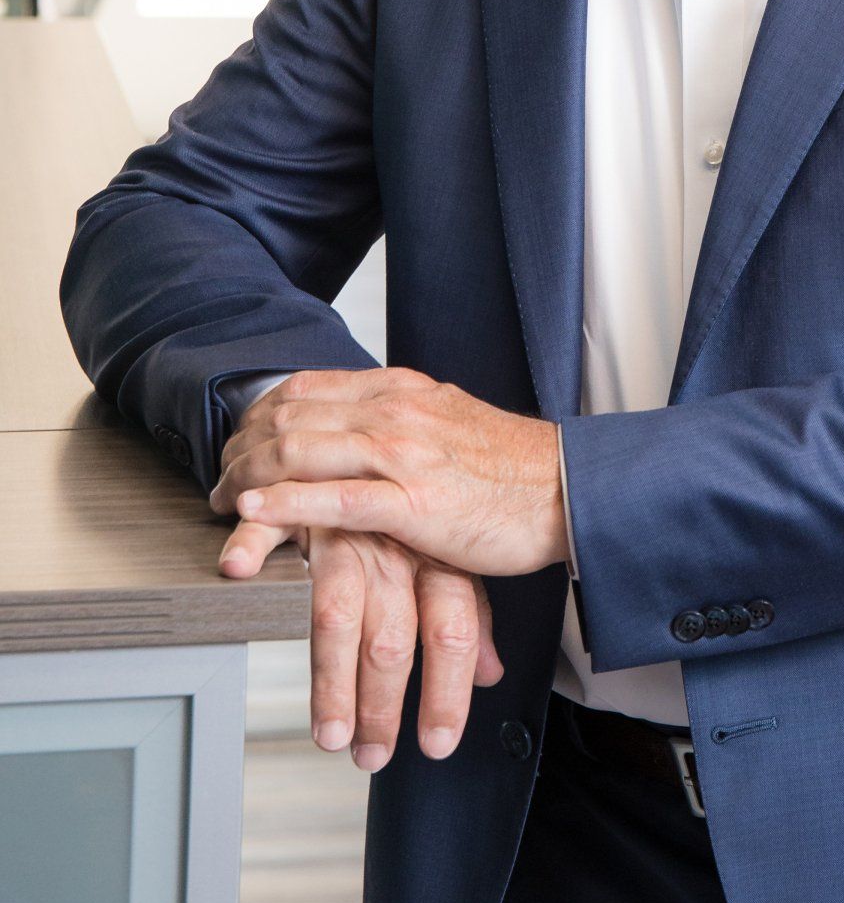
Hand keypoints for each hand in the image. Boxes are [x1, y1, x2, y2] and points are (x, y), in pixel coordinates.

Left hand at [211, 366, 568, 580]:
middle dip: (241, 449)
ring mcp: (402, 454)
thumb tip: (363, 428)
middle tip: (218, 480)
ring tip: (222, 502)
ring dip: (248, 478)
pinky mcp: (413, 502)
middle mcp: (395, 411)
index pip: (306, 388)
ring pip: (300, 452)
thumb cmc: (512, 468)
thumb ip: (402, 420)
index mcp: (402, 390)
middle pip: (290, 416)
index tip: (237, 443)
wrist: (567, 489)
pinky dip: (284, 506)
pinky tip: (252, 514)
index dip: (257, 415)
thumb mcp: (447, 423)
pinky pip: (333, 500)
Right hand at [220, 515, 503, 768]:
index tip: (436, 744)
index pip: (451, 630)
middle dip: (382, 704)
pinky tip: (240, 575)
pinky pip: (273, 528)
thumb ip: (469, 615)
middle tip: (370, 756)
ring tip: (329, 732)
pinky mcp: (302, 506)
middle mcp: (393, 550)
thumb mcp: (451, 555)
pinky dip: (253, 548)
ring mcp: (346, 530)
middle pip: (392, 636)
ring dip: (333, 679)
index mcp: (435, 558)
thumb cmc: (418, 504)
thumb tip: (489, 674)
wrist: (386, 429)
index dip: (446, 691)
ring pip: (337, 611)